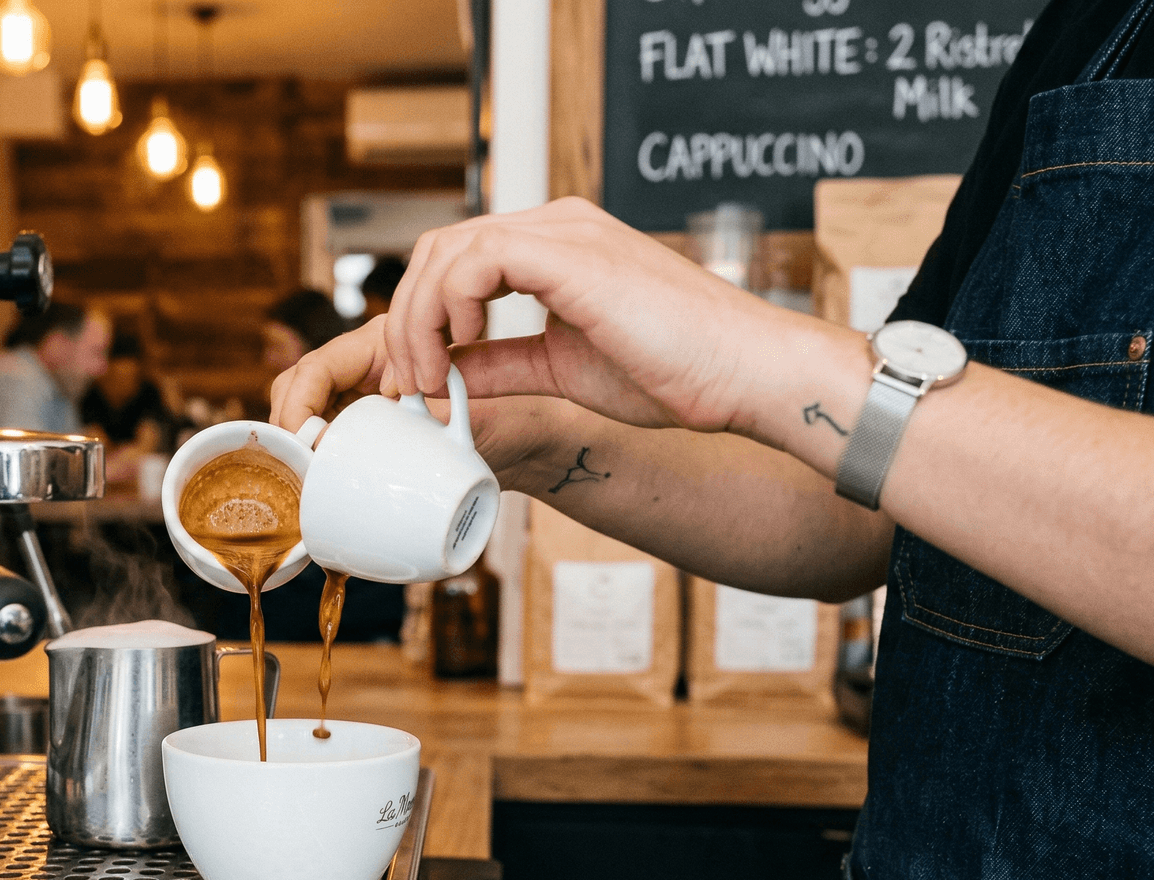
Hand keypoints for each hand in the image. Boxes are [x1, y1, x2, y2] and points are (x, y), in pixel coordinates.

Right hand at [269, 324, 581, 480]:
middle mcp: (366, 368)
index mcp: (385, 344)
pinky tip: (315, 491)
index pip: (316, 367)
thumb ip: (422, 421)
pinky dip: (312, 462)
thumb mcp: (468, 417)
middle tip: (297, 470)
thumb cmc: (513, 418)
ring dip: (294, 446)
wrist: (531, 445)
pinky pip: (325, 438)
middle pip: (298, 388)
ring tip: (304, 483)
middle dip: (285, 426)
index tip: (305, 444)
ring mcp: (363, 399)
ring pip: (305, 414)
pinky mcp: (366, 429)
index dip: (297, 405)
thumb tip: (356, 442)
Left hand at [368, 196, 836, 435]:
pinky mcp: (572, 253)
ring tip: (429, 375)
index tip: (416, 375)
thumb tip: (448, 376)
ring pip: (448, 248)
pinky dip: (448, 306)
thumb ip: (503, 363)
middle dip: (408, 316)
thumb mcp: (562, 368)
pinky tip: (462, 348)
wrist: (745, 373)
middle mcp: (558, 225)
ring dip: (419, 317)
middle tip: (409, 379)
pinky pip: (476, 260)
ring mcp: (566, 232)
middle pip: (441, 246)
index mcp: (559, 247)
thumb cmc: (678, 372)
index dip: (422, 314)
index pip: (459, 257)